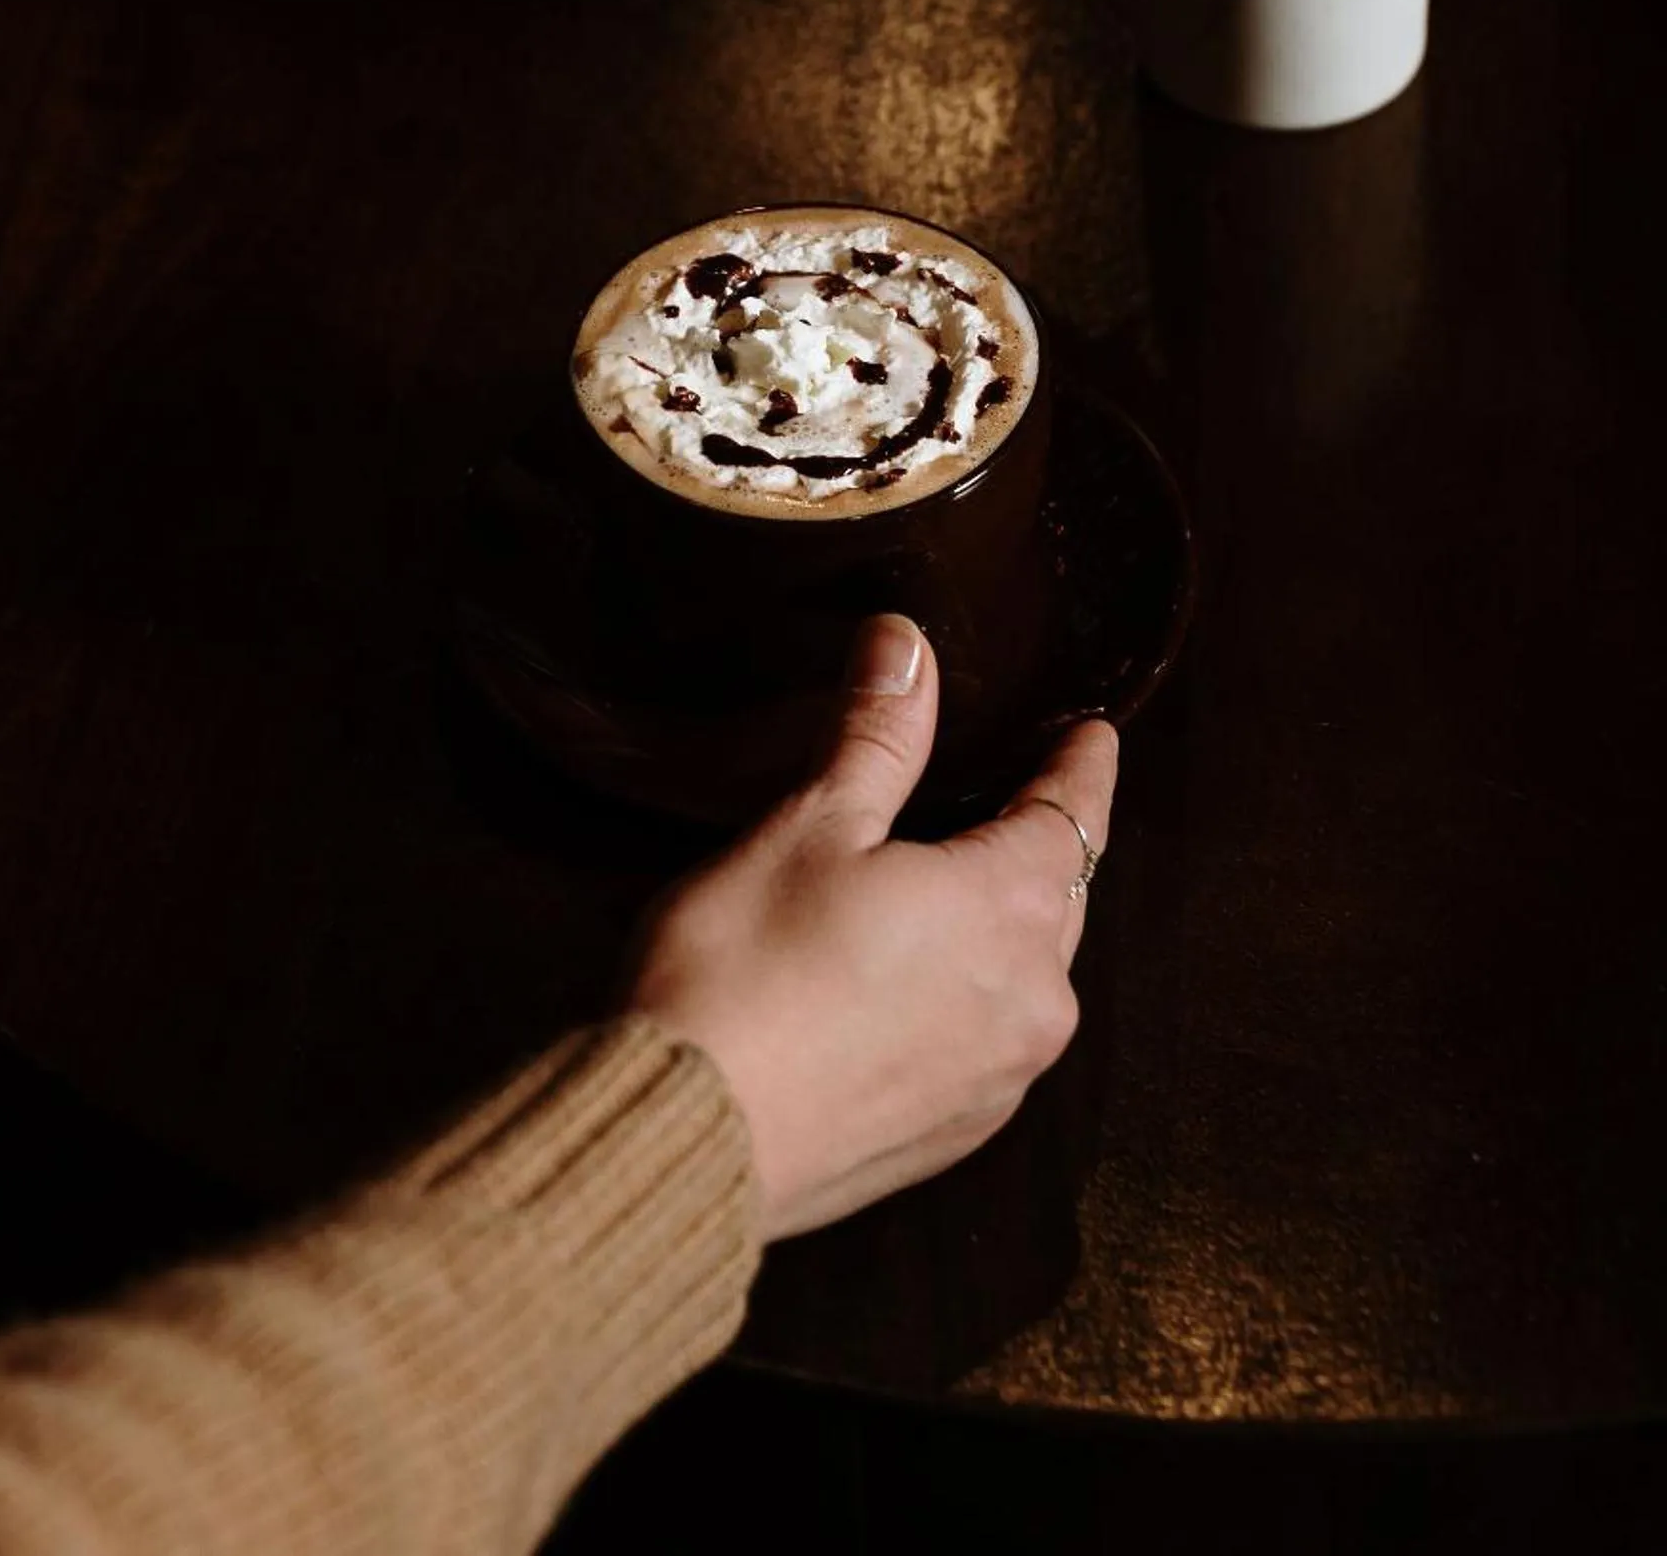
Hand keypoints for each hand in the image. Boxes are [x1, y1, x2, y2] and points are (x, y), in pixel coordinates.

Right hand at [625, 614, 1117, 1239]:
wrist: (687, 1138)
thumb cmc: (742, 971)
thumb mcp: (810, 823)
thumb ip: (878, 734)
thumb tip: (908, 642)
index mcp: (1006, 908)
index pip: (1072, 817)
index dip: (1080, 770)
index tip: (1093, 738)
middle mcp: (1030, 1000)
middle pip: (1058, 896)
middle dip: (1043, 844)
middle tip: (1023, 797)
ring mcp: (997, 1079)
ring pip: (1028, 975)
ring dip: (1005, 926)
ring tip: (960, 887)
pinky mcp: (952, 1135)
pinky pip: (989, 1043)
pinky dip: (967, 999)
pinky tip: (911, 987)